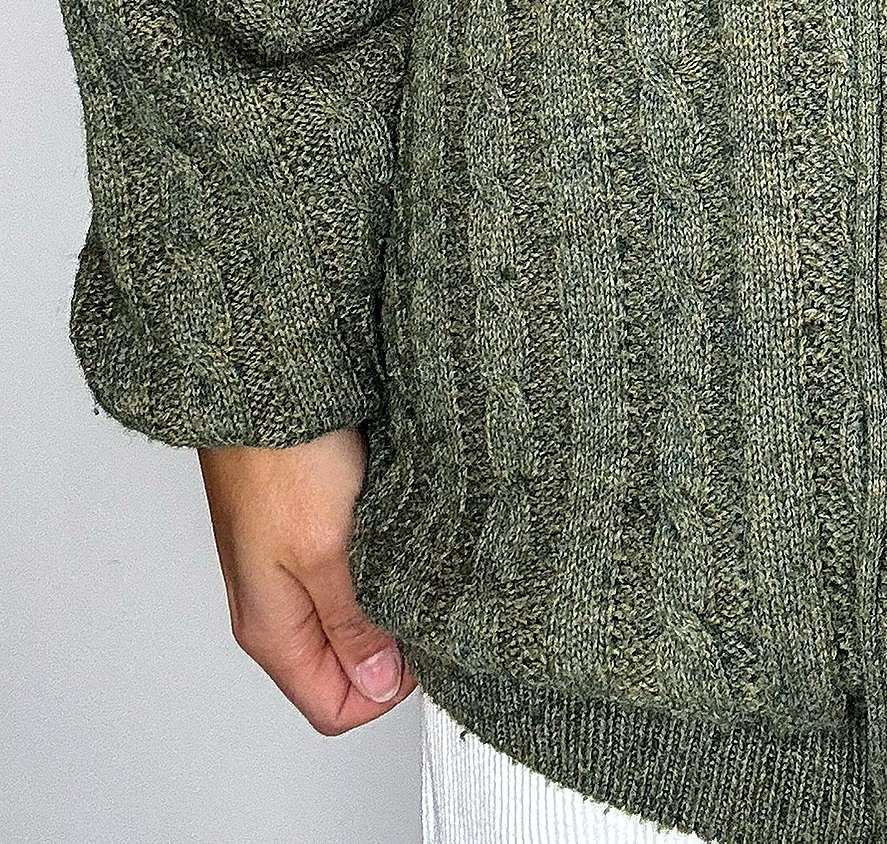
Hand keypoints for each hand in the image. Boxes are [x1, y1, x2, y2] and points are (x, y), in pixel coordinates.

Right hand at [198, 427, 413, 734]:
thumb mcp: (324, 550)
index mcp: (270, 629)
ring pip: (356, 614)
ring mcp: (293, 566)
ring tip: (409, 553)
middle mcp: (278, 606)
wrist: (264, 378)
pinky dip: (384, 556)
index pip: (334, 707)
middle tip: (422, 593)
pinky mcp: (311, 528)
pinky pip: (355, 569)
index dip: (385, 690)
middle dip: (392, 643)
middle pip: (346, 666)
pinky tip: (398, 526)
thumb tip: (378, 684)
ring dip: (389, 594)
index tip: (420, 642)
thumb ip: (351, 623)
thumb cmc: (280, 456)